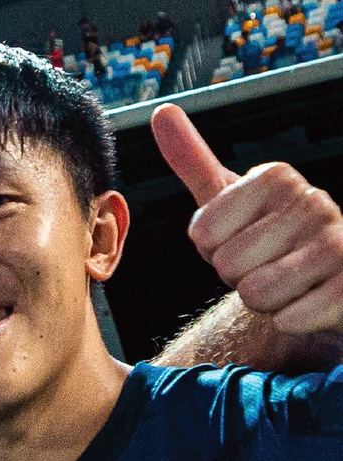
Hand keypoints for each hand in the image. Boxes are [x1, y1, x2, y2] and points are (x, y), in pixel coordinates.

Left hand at [153, 102, 342, 333]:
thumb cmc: (268, 240)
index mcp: (276, 178)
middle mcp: (313, 201)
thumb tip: (162, 112)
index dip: (211, 249)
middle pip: (227, 265)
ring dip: (263, 301)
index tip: (237, 239)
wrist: (324, 280)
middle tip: (264, 266)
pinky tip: (306, 303)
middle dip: (236, 278)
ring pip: (257, 293)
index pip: (201, 232)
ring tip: (285, 283)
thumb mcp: (226, 199)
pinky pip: (291, 318)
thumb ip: (192, 160)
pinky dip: (288, 320)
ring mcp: (339, 241)